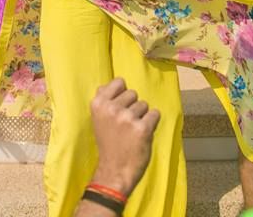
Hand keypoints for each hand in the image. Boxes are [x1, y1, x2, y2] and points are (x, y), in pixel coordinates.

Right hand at [89, 78, 160, 197]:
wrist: (114, 171)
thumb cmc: (108, 143)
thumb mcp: (97, 120)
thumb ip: (103, 101)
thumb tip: (106, 84)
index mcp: (98, 104)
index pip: (119, 82)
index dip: (122, 95)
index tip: (119, 108)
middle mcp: (112, 108)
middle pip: (133, 93)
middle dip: (132, 107)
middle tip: (125, 125)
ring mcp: (127, 118)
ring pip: (144, 104)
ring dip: (142, 116)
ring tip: (132, 132)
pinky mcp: (142, 129)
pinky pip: (155, 114)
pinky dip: (152, 123)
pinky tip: (142, 135)